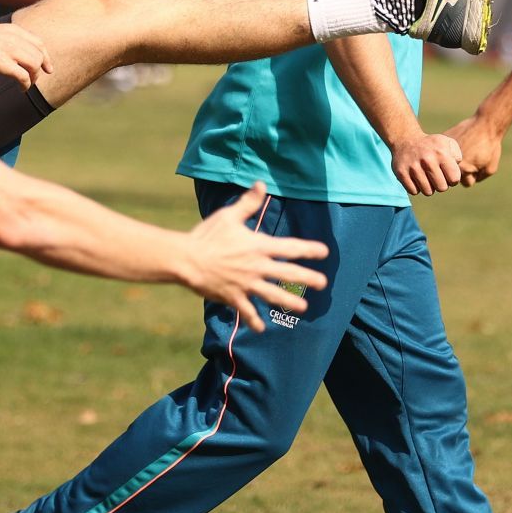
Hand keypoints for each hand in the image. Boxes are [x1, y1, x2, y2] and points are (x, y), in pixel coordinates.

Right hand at [0, 23, 52, 88]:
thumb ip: (8, 40)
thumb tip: (18, 52)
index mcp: (12, 30)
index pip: (39, 43)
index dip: (46, 57)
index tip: (48, 69)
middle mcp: (13, 37)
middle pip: (39, 55)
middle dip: (40, 71)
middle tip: (33, 80)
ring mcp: (7, 49)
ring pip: (34, 65)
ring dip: (33, 78)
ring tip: (26, 85)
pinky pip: (23, 76)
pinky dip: (25, 85)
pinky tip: (20, 89)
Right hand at [179, 183, 328, 332]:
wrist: (187, 260)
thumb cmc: (207, 236)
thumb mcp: (228, 216)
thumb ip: (248, 203)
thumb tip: (261, 184)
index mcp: (258, 247)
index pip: (290, 248)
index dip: (309, 249)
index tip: (324, 252)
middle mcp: (257, 267)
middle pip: (288, 273)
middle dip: (307, 278)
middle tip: (322, 283)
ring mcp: (246, 284)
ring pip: (273, 295)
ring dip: (289, 301)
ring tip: (303, 307)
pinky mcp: (233, 297)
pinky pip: (247, 311)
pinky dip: (254, 320)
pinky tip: (261, 328)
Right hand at [390, 131, 463, 195]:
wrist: (406, 140)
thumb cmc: (431, 146)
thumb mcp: (448, 144)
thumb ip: (457, 156)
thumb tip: (455, 171)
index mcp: (442, 154)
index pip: (454, 180)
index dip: (452, 179)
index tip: (447, 174)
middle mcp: (427, 160)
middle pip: (441, 188)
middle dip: (441, 184)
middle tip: (436, 177)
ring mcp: (413, 167)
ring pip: (427, 192)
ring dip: (429, 187)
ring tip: (426, 177)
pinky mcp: (401, 173)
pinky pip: (414, 191)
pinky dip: (416, 188)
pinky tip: (416, 178)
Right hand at [446, 114, 503, 186]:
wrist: (486, 124)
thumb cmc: (490, 146)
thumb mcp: (490, 168)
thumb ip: (478, 178)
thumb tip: (468, 181)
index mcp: (462, 169)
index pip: (466, 182)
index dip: (474, 175)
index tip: (478, 164)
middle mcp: (450, 160)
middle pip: (455, 173)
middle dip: (463, 169)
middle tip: (472, 157)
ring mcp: (445, 148)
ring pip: (448, 162)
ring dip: (455, 159)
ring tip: (467, 149)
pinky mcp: (444, 138)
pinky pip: (446, 150)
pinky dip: (451, 148)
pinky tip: (462, 141)